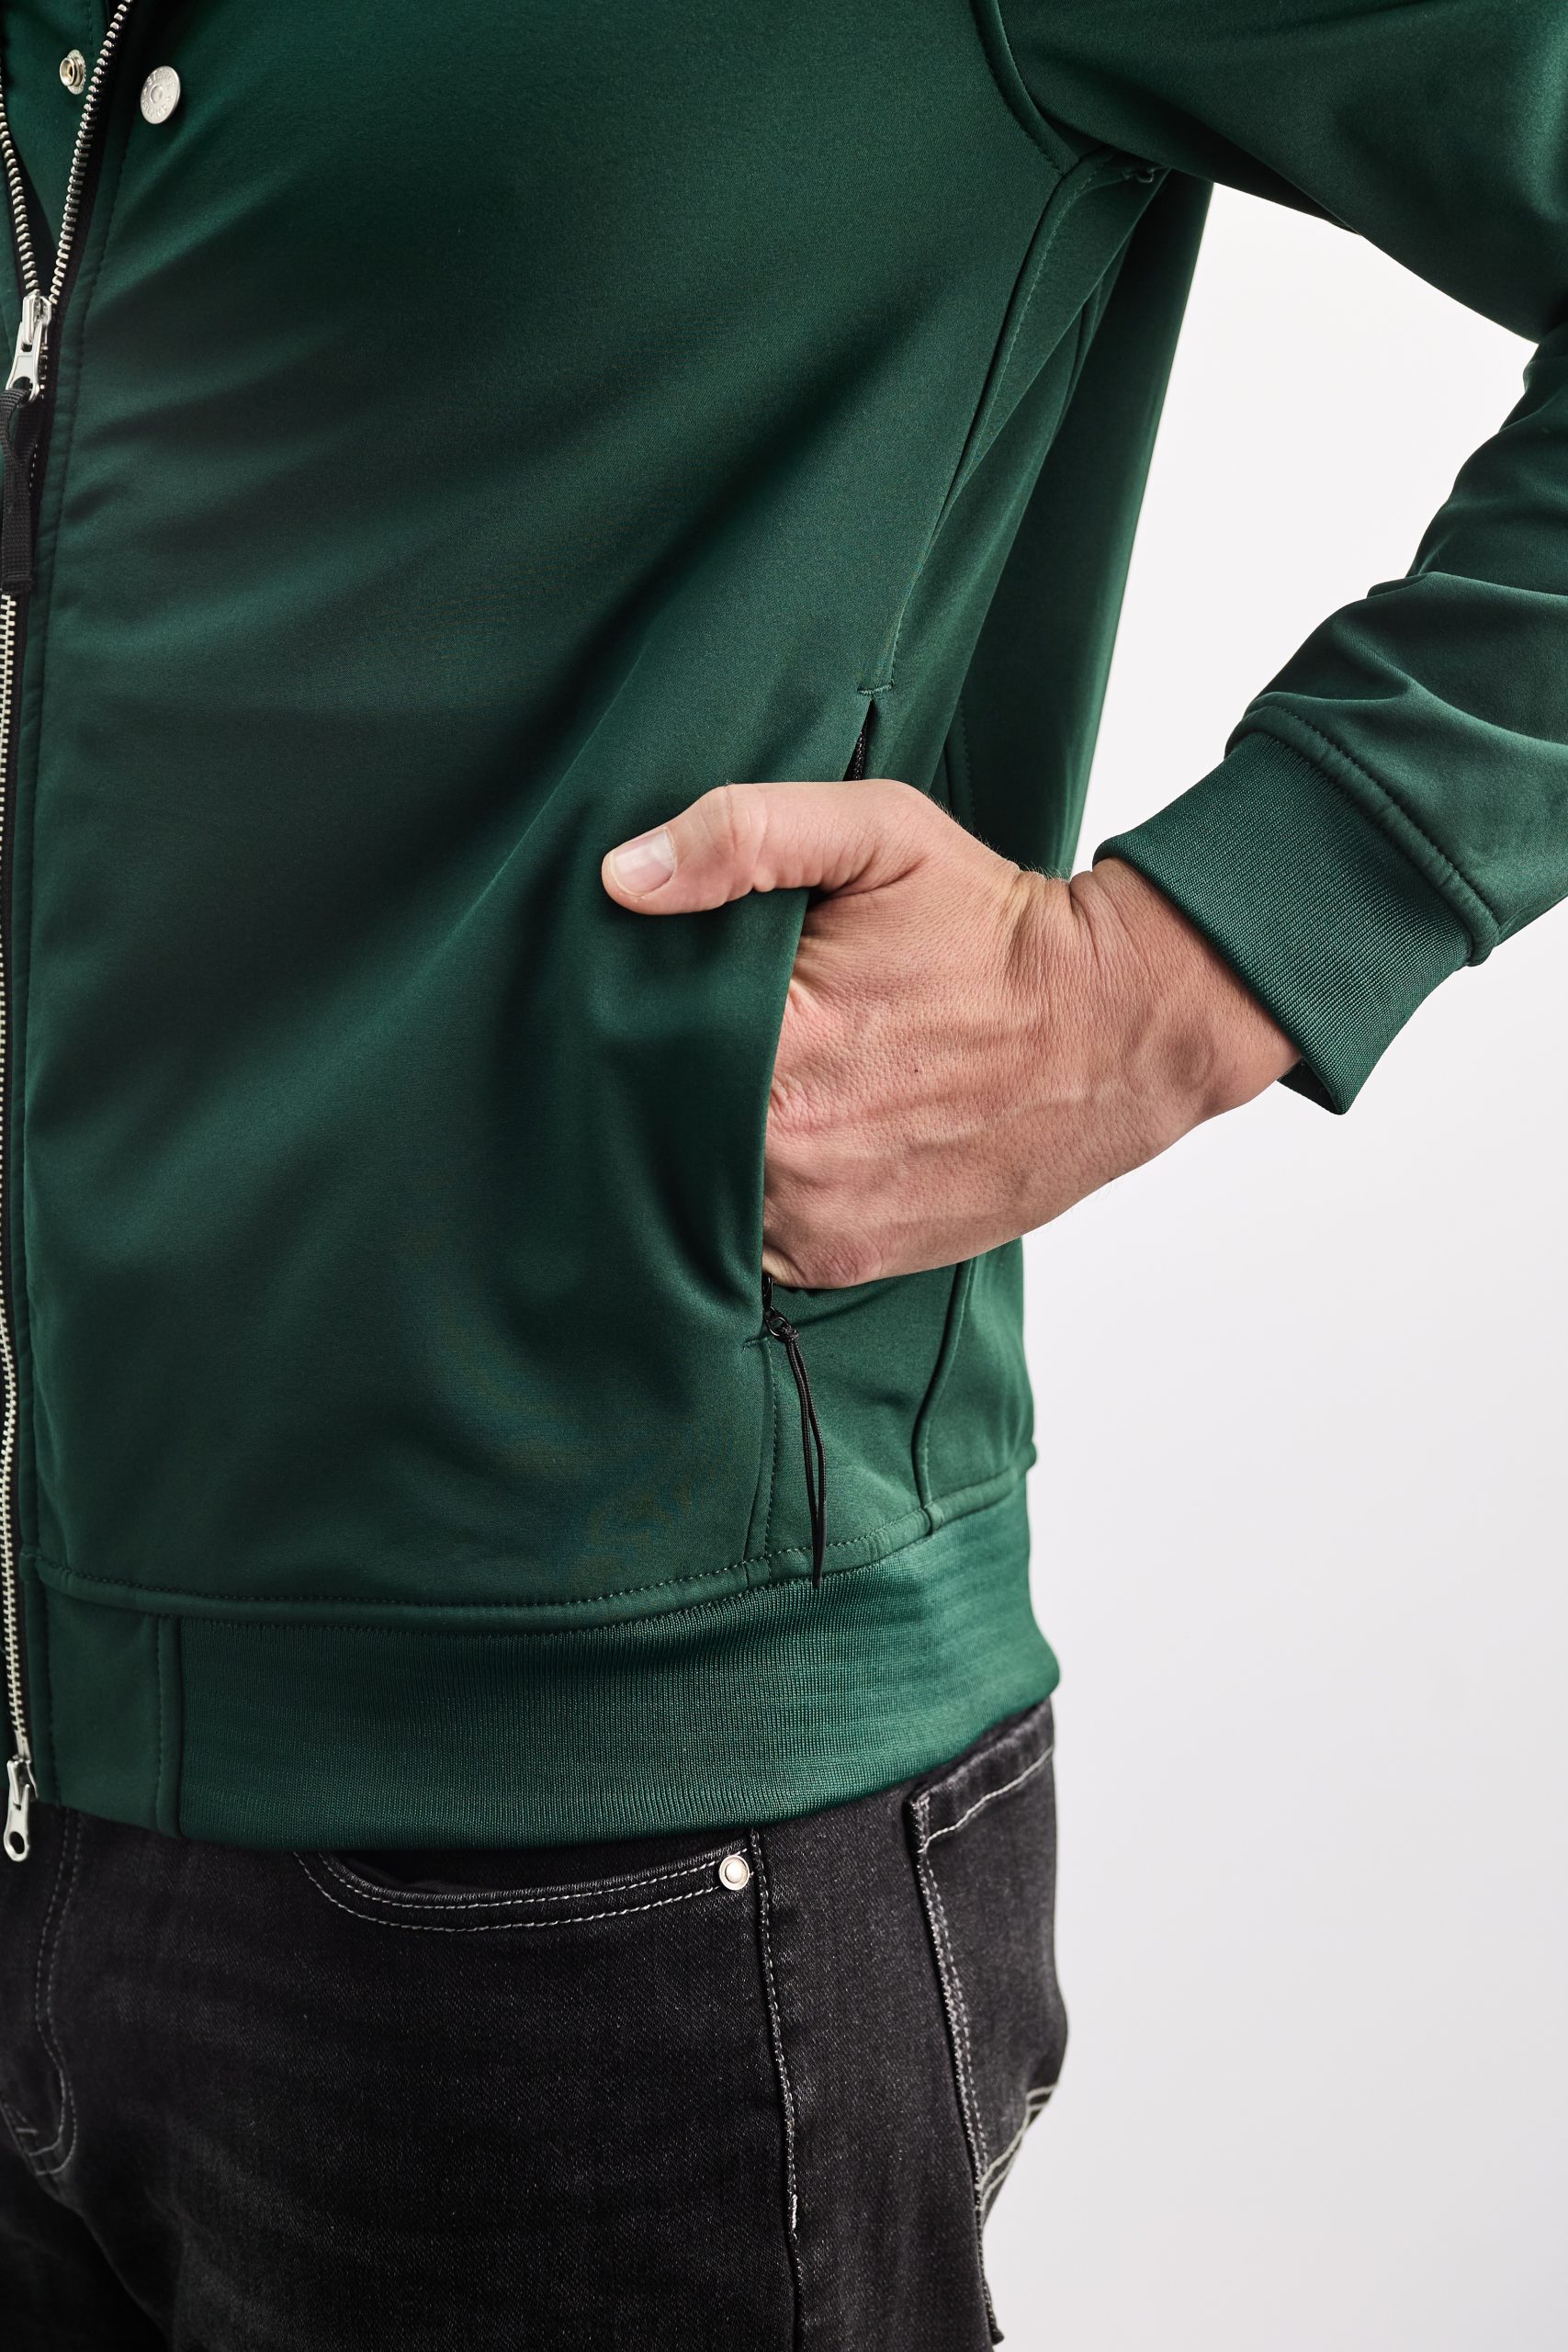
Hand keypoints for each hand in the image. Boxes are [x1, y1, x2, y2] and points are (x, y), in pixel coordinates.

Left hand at [602, 779, 1297, 1286]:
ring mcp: (818, 1218)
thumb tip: (624, 877)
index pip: (638, 1048)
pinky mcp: (846, 1260)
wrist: (1119, 1029)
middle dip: (659, 1084)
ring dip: (697, 1147)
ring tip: (735, 1087)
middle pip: (657, 1126)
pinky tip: (775, 1143)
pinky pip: (750, 1242)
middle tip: (687, 1036)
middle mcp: (791, 1152)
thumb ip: (746, 835)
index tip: (642, 991)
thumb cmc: (992, 926)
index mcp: (783, 1046)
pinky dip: (747, 1200)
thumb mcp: (880, 833)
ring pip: (694, 1191)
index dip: (627, 1020)